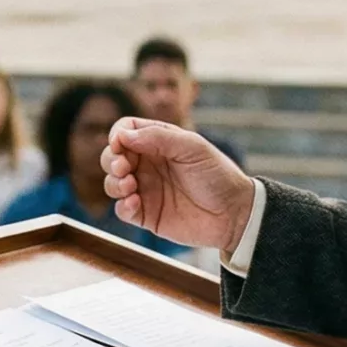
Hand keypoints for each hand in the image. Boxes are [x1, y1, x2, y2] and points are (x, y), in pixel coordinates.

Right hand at [100, 118, 255, 251]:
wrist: (234, 214)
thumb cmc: (218, 175)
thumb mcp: (192, 148)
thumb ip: (158, 137)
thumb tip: (122, 135)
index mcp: (159, 143)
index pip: (126, 131)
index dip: (118, 135)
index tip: (120, 144)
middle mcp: (148, 165)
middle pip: (113, 157)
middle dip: (111, 160)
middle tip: (124, 168)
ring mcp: (146, 190)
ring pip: (112, 183)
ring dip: (114, 183)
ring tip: (129, 186)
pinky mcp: (147, 215)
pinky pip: (122, 210)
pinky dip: (122, 206)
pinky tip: (135, 203)